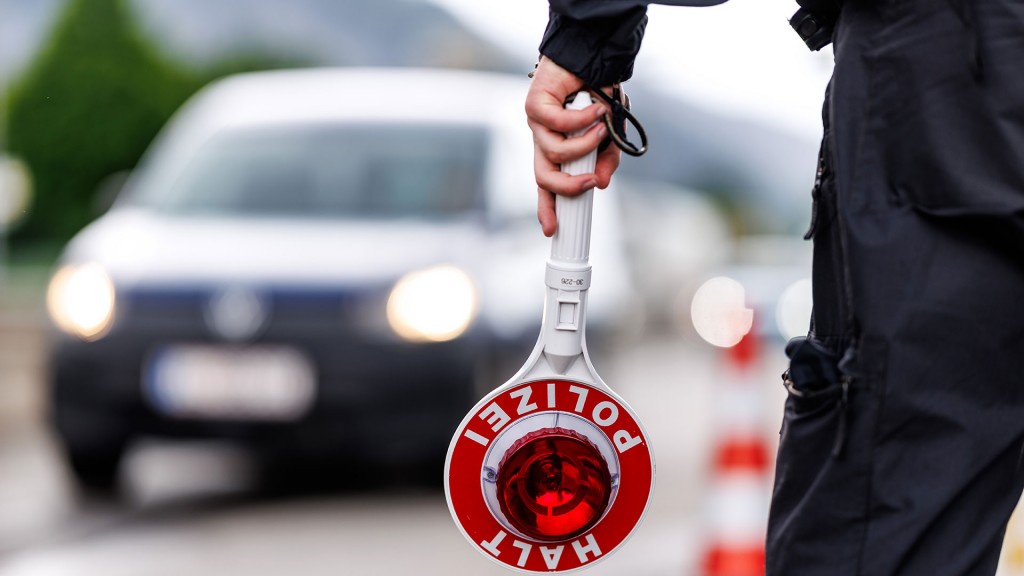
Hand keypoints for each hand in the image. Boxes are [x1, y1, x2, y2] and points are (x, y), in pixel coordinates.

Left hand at [525, 57, 621, 236]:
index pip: (547, 184)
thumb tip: (600, 184)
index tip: (551, 230)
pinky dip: (582, 119)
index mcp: (557, 150)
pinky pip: (558, 125)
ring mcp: (536, 124)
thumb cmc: (600, 95)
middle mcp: (543, 140)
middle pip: (543, 176)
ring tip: (601, 129)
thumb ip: (606, 160)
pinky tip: (595, 109)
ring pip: (553, 152)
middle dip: (566, 187)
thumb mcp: (611, 135)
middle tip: (589, 185)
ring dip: (583, 145)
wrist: (594, 59)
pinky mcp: (535, 105)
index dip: (547, 206)